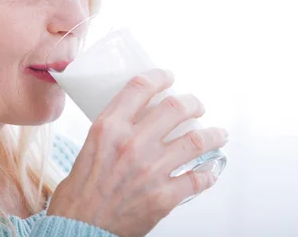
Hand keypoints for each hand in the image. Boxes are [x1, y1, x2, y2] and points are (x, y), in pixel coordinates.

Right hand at [47, 68, 228, 236]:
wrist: (79, 228)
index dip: (160, 77)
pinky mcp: (164, 196)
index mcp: (109, 127)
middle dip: (193, 103)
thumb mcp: (88, 147)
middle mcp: (132, 143)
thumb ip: (112, 130)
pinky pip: (198, 179)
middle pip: (176, 108)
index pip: (140, 87)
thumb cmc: (80, 191)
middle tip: (197, 106)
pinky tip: (212, 169)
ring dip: (213, 134)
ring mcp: (151, 170)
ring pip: (197, 141)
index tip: (169, 77)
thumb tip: (136, 117)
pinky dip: (210, 173)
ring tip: (218, 133)